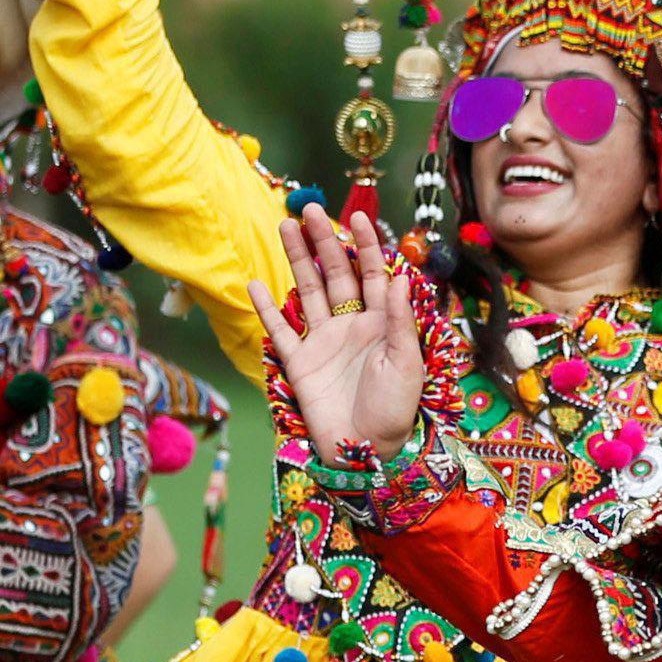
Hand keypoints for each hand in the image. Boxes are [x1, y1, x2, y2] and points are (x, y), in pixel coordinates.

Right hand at [248, 206, 427, 465]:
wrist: (366, 451)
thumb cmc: (395, 410)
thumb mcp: (406, 364)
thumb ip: (398, 321)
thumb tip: (399, 278)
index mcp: (380, 323)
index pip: (372, 274)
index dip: (364, 246)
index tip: (355, 217)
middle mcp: (351, 325)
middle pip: (335, 274)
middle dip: (322, 242)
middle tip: (307, 210)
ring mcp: (323, 342)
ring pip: (307, 291)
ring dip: (296, 261)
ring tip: (284, 227)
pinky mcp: (300, 363)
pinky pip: (280, 330)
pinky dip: (267, 309)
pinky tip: (255, 284)